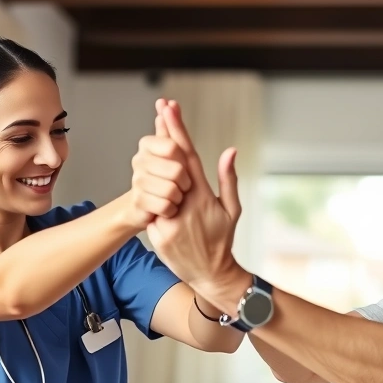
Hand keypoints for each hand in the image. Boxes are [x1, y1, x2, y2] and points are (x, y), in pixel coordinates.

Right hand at [122, 118, 193, 229]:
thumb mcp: (172, 154)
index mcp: (150, 145)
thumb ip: (171, 128)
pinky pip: (165, 206)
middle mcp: (140, 160)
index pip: (173, 145)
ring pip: (172, 190)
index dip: (183, 159)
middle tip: (181, 185)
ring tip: (173, 197)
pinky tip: (166, 208)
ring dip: (178, 197)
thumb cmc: (167, 180)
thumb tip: (169, 102)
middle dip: (185, 181)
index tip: (182, 162)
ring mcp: (137, 180)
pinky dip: (171, 210)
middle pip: (177, 170)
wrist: (149, 211)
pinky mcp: (137, 201)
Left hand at [147, 99, 247, 298]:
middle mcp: (186, 204)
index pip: (188, 156)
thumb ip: (229, 179)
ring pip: (157, 185)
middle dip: (165, 133)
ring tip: (157, 131)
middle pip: (170, 162)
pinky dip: (150, 199)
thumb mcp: (232, 210)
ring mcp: (170, 219)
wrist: (212, 275)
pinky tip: (150, 182)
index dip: (178, 131)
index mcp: (203, 196)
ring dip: (155, 161)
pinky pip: (150, 210)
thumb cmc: (222, 240)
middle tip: (161, 107)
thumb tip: (230, 150)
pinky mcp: (158, 235)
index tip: (170, 110)